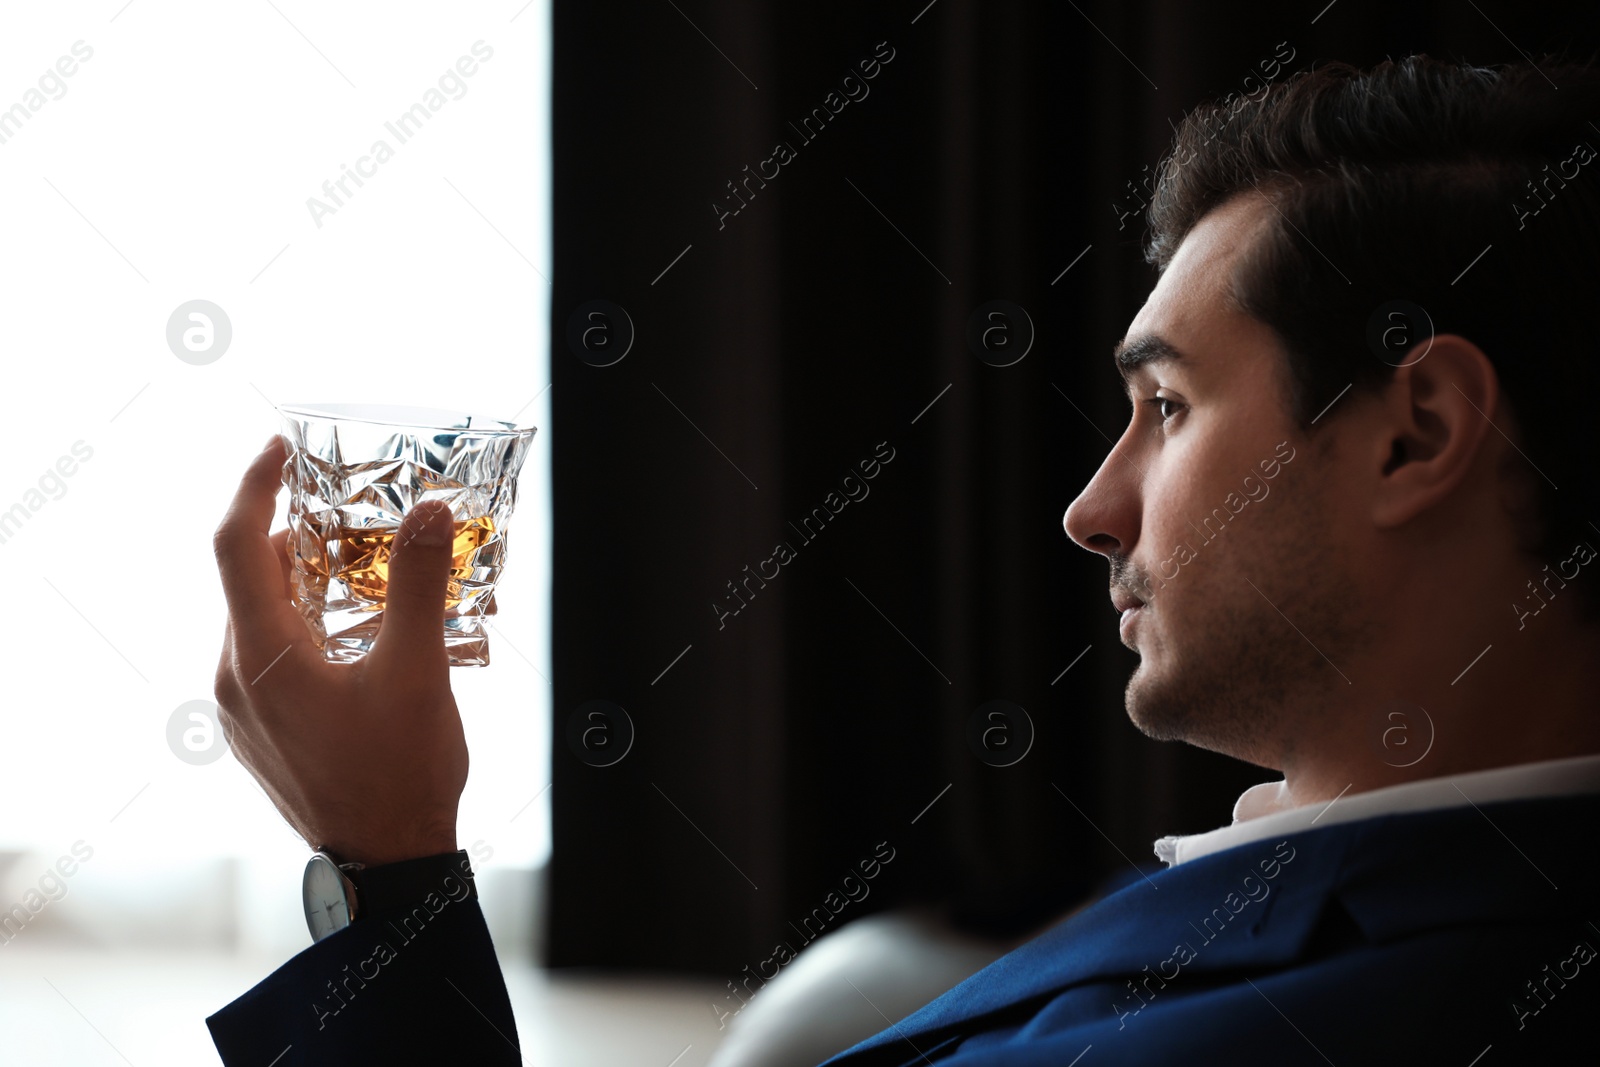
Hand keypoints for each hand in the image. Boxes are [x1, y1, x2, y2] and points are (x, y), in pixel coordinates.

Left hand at [212, 435, 467, 866]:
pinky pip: (270, 658)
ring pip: (262, 620)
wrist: (389, 864)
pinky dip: (306, 627)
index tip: (281, 449)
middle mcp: (235, 679)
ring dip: (306, 584)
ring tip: (367, 571)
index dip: (255, 486)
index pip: (237, 545)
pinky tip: (359, 634)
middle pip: (251, 580)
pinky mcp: (261, 733)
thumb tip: (426, 512)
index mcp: (262, 656)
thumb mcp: (419, 669)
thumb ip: (416, 583)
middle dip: (297, 535)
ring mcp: (242, 711)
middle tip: (352, 510)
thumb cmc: (401, 773)